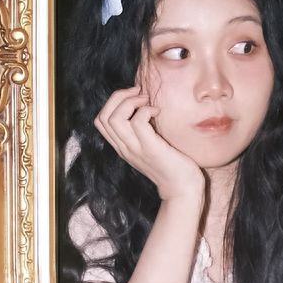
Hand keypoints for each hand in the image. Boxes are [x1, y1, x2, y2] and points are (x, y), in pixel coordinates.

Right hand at [93, 83, 204, 203]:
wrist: (182, 189)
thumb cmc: (172, 166)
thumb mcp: (150, 147)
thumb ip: (142, 133)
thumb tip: (144, 108)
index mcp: (122, 147)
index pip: (100, 120)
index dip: (113, 102)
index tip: (133, 97)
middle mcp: (124, 148)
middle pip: (103, 116)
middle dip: (119, 96)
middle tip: (139, 93)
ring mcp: (135, 148)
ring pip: (114, 118)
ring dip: (130, 101)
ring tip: (147, 101)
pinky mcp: (149, 148)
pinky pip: (137, 121)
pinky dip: (146, 110)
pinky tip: (158, 112)